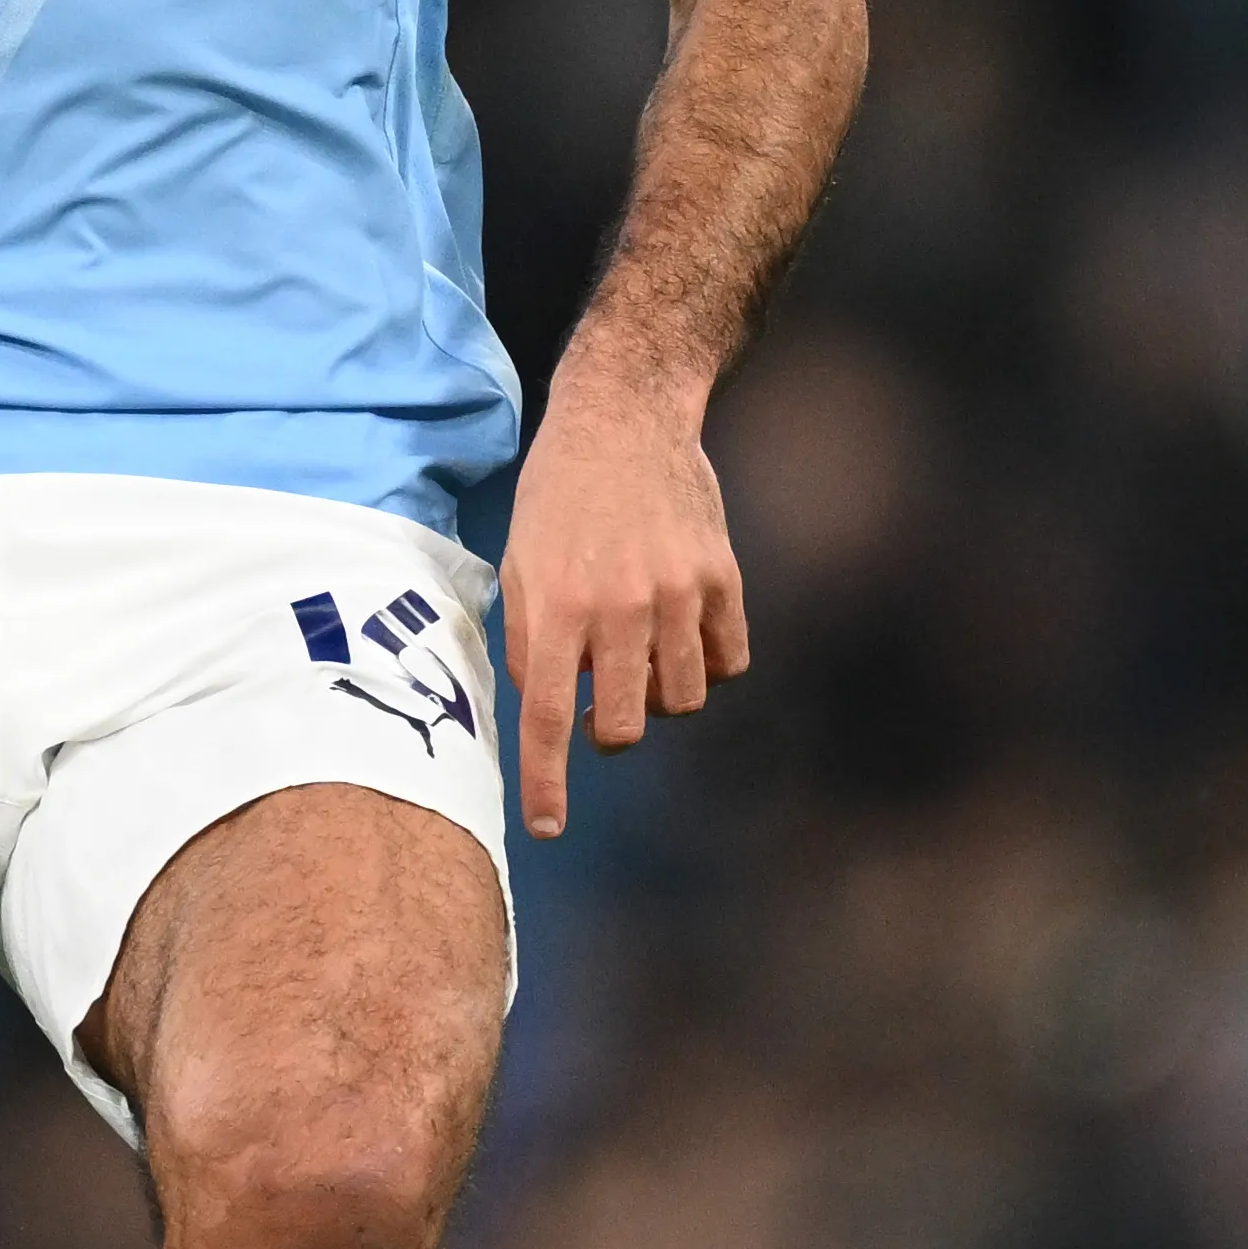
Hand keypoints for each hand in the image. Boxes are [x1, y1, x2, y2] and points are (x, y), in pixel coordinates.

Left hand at [501, 364, 747, 837]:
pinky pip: (727, 663)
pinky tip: (683, 634)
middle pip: (622, 727)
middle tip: (598, 703)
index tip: (546, 830)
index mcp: (556, 605)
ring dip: (657, 697)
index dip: (546, 784)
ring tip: (640, 656)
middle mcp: (618, 607)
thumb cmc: (558, 497)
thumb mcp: (519, 564)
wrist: (624, 418)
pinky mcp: (723, 579)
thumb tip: (546, 713)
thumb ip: (531, 641)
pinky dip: (707, 665)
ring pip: (681, 702)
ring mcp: (678, 594)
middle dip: (607, 733)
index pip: (548, 720)